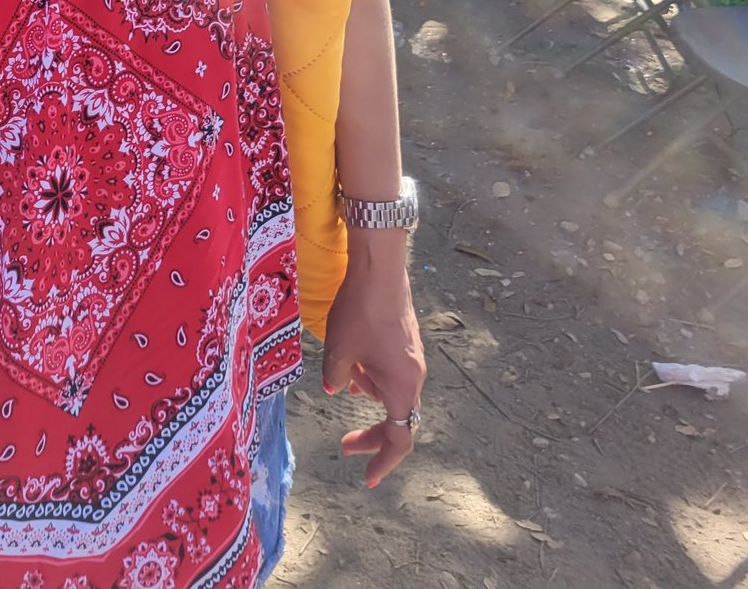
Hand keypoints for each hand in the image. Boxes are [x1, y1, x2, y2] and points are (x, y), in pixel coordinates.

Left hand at [322, 247, 425, 488]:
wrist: (380, 268)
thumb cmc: (359, 312)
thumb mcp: (338, 350)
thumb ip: (335, 377)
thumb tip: (334, 389)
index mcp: (401, 387)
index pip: (399, 439)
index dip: (383, 461)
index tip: (368, 479)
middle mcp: (413, 376)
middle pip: (397, 418)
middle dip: (371, 435)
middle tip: (345, 446)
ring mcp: (412, 357)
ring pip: (391, 390)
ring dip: (368, 394)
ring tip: (343, 381)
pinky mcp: (406, 339)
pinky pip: (391, 370)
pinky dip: (372, 375)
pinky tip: (353, 362)